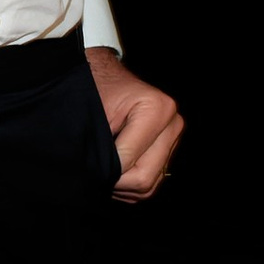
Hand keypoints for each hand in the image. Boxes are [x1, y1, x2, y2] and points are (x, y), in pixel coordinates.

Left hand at [88, 46, 182, 200]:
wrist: (104, 78)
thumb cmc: (95, 90)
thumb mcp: (92, 117)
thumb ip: (99, 149)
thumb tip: (100, 179)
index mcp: (157, 109)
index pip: (128, 162)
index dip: (105, 169)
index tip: (90, 162)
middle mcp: (172, 123)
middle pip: (144, 177)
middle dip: (116, 180)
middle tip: (96, 170)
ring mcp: (173, 137)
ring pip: (149, 184)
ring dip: (123, 185)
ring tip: (105, 167)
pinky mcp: (169, 149)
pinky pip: (152, 182)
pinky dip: (131, 184)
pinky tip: (116, 168)